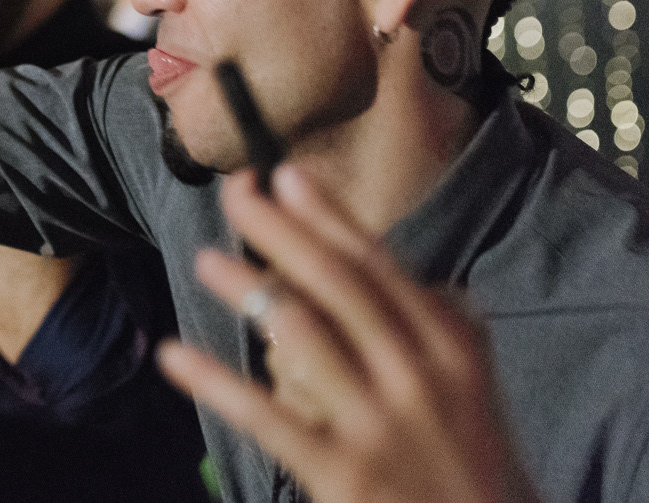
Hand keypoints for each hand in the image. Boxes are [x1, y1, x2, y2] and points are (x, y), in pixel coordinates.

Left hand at [157, 166, 541, 502]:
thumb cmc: (474, 464)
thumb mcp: (472, 385)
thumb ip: (436, 323)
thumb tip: (395, 266)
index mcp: (450, 344)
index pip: (377, 265)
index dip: (326, 216)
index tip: (283, 175)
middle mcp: (417, 372)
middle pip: (336, 282)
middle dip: (280, 231)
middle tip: (234, 193)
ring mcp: (378, 423)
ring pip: (301, 333)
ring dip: (247, 289)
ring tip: (203, 261)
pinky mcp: (343, 473)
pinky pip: (265, 416)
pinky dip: (214, 381)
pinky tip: (173, 355)